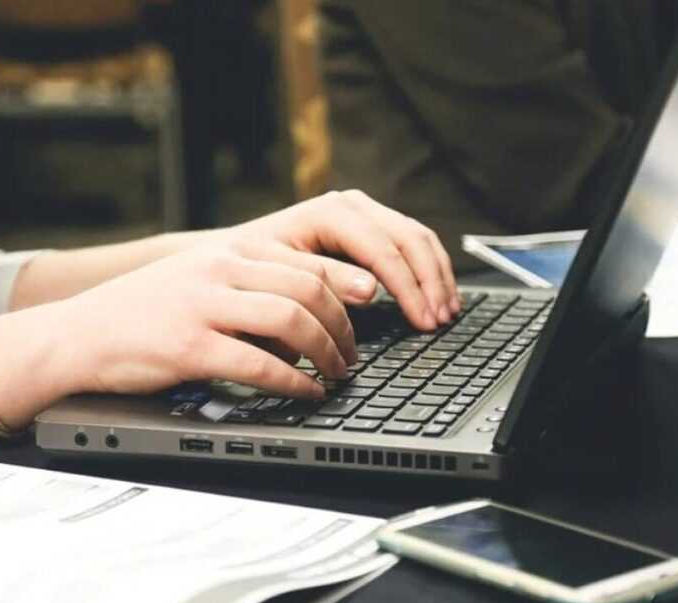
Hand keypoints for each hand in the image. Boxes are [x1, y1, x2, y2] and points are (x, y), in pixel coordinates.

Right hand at [57, 240, 358, 398]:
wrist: (77, 335)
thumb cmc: (140, 314)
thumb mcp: (196, 280)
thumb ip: (246, 285)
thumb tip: (306, 313)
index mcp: (226, 252)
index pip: (306, 262)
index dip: (346, 289)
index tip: (367, 312)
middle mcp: (218, 270)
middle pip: (308, 289)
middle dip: (343, 326)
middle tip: (352, 355)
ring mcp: (203, 306)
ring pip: (291, 319)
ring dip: (326, 352)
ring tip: (336, 374)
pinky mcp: (189, 346)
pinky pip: (259, 363)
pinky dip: (293, 381)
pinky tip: (305, 392)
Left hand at [232, 190, 459, 328]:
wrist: (230, 257)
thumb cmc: (249, 270)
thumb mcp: (280, 277)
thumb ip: (324, 280)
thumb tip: (371, 290)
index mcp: (329, 213)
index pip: (383, 248)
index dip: (408, 287)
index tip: (423, 319)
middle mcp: (351, 206)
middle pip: (409, 238)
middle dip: (430, 282)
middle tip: (440, 321)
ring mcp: (363, 213)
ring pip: (417, 238)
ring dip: (437, 276)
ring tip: (446, 313)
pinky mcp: (368, 227)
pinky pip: (411, 243)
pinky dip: (429, 270)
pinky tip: (436, 296)